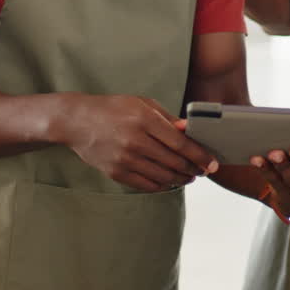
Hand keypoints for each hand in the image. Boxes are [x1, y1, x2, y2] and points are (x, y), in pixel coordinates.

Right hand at [58, 94, 218, 191]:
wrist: (77, 121)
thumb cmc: (113, 109)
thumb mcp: (141, 104)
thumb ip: (167, 118)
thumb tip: (190, 131)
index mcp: (144, 120)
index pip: (180, 143)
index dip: (200, 156)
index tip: (212, 163)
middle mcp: (135, 141)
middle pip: (174, 162)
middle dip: (194, 169)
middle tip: (203, 171)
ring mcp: (124, 159)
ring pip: (162, 177)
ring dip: (180, 180)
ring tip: (189, 177)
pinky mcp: (115, 172)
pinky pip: (146, 184)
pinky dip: (162, 186)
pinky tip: (170, 182)